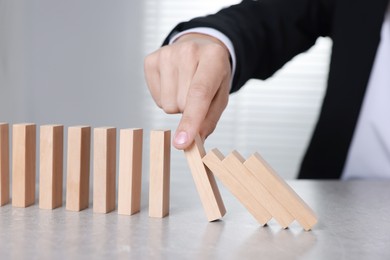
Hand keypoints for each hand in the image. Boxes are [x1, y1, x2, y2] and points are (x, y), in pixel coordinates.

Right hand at [144, 33, 231, 149]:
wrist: (200, 49)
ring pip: (167, 104)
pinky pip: (156, 99)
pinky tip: (173, 84)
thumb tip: (191, 142)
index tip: (182, 143)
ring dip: (176, 104)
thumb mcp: (221, 96)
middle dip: (188, 110)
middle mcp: (189, 50)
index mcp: (214, 57)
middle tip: (196, 95)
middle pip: (182, 103)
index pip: (199, 93)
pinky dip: (164, 98)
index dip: (190, 120)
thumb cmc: (213, 76)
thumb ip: (209, 120)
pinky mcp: (151, 60)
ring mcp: (167, 53)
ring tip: (184, 88)